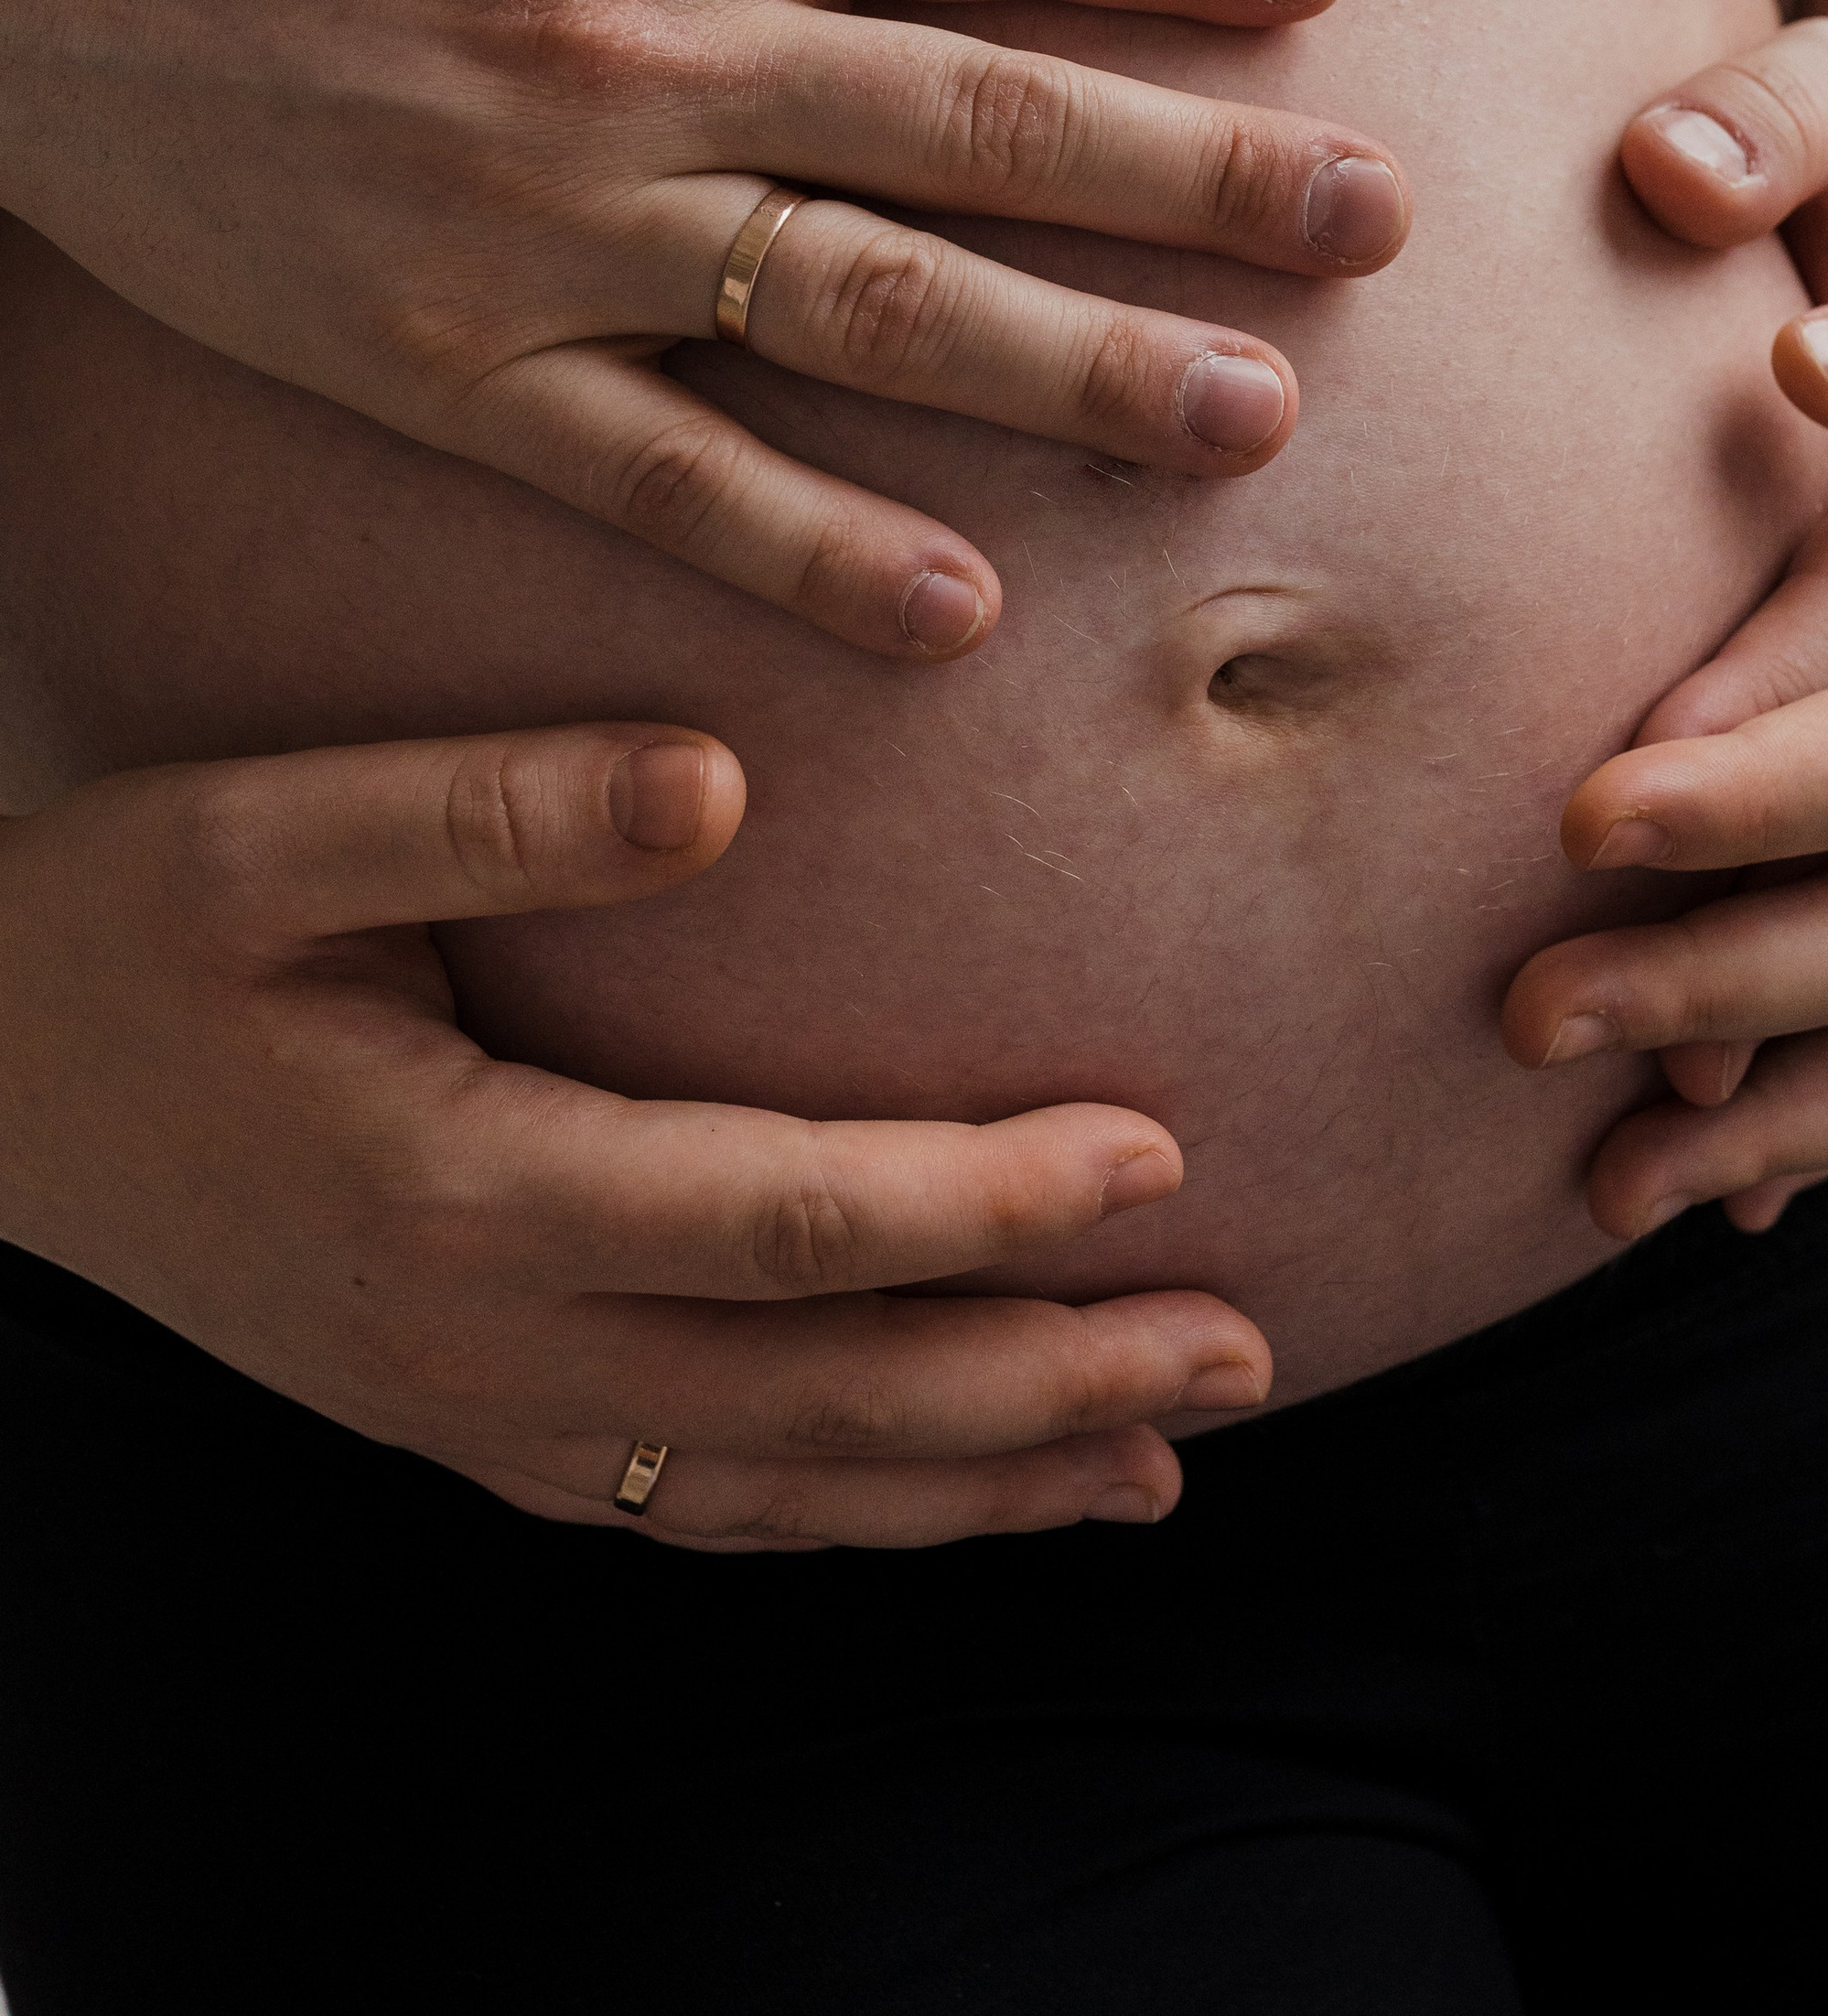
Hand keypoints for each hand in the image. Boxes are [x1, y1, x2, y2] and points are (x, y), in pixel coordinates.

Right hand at [0, 0, 1408, 655]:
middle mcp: (653, 49)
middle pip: (986, 120)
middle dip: (1203, 174)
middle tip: (1377, 228)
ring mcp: (554, 221)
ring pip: (866, 307)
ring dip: (1072, 369)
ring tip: (1248, 424)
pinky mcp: (445, 361)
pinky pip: (658, 472)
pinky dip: (806, 546)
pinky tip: (953, 616)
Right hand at [0, 722, 1268, 1547]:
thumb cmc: (112, 944)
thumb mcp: (258, 835)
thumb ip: (484, 809)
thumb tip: (717, 781)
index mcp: (464, 1189)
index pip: (787, 1220)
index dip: (983, 1200)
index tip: (1153, 1151)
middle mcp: (486, 1341)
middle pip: (824, 1395)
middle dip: (1048, 1380)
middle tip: (1245, 1344)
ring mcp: (472, 1409)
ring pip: (776, 1486)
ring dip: (978, 1479)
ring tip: (1162, 1458)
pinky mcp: (459, 1422)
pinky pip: (684, 1505)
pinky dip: (840, 1516)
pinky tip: (950, 1498)